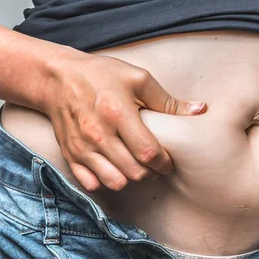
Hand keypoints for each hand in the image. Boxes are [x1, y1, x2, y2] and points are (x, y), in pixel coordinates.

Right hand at [41, 47, 207, 191]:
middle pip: (135, 171)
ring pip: (115, 182)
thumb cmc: (101, 75)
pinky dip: (106, 181)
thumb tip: (201, 110)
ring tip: (135, 165)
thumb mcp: (137, 78)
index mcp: (117, 112)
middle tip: (155, 162)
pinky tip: (114, 167)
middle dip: (151, 172)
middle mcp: (98, 134)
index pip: (148, 152)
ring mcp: (82, 147)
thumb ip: (168, 100)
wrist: (58, 78)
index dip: (165, 162)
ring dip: (131, 178)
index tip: (169, 159)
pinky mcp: (70, 155)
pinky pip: (92, 184)